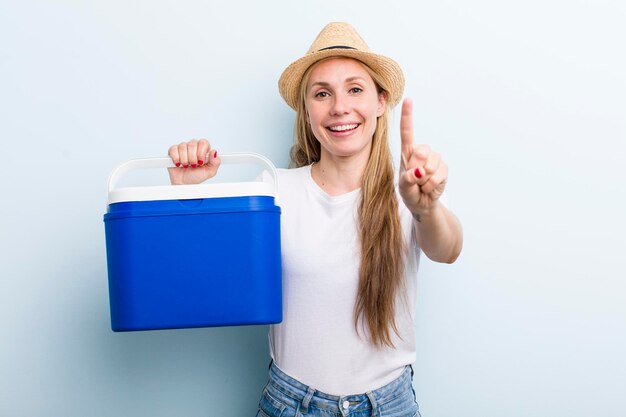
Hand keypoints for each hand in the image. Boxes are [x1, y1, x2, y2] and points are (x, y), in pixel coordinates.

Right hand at [167, 139, 220, 184]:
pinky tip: (179, 163)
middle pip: (193, 144)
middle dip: (193, 158)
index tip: (200, 162)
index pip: (203, 142)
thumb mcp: (209, 172)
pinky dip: (176, 158)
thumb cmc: (196, 176)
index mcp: (203, 150)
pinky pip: (174, 149)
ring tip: (186, 165)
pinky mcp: (173, 151)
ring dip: (185, 159)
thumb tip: (214, 152)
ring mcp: (183, 148)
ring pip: (183, 146)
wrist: (184, 183)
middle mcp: (193, 147)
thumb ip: (215, 162)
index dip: (201, 152)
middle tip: (193, 165)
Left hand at [398, 98, 447, 215]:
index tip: (408, 99)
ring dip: (424, 181)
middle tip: (414, 179)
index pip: (407, 131)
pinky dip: (432, 186)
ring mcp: (434, 159)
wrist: (422, 204)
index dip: (408, 116)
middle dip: (416, 169)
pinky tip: (429, 187)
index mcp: (407, 152)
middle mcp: (421, 152)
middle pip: (420, 152)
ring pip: (430, 166)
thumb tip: (420, 171)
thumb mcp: (403, 187)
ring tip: (421, 185)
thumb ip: (407, 179)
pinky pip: (438, 176)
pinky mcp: (443, 168)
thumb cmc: (409, 192)